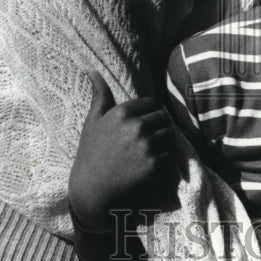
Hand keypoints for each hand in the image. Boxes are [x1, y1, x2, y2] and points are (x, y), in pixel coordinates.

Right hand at [68, 73, 176, 231]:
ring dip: (165, 141)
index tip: (147, 121)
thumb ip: (99, 95)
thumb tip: (92, 71)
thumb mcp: (92, 122)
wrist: (92, 189)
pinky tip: (152, 163)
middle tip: (152, 136)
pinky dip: (165, 158)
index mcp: (122, 112)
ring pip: (170, 135)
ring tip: (153, 149)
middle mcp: (136, 126)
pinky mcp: (154, 164)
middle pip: (163, 117)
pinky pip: (170, 154)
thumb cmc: (90, 153)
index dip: (152, 112)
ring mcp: (147, 145)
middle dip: (160, 125)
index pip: (152, 103)